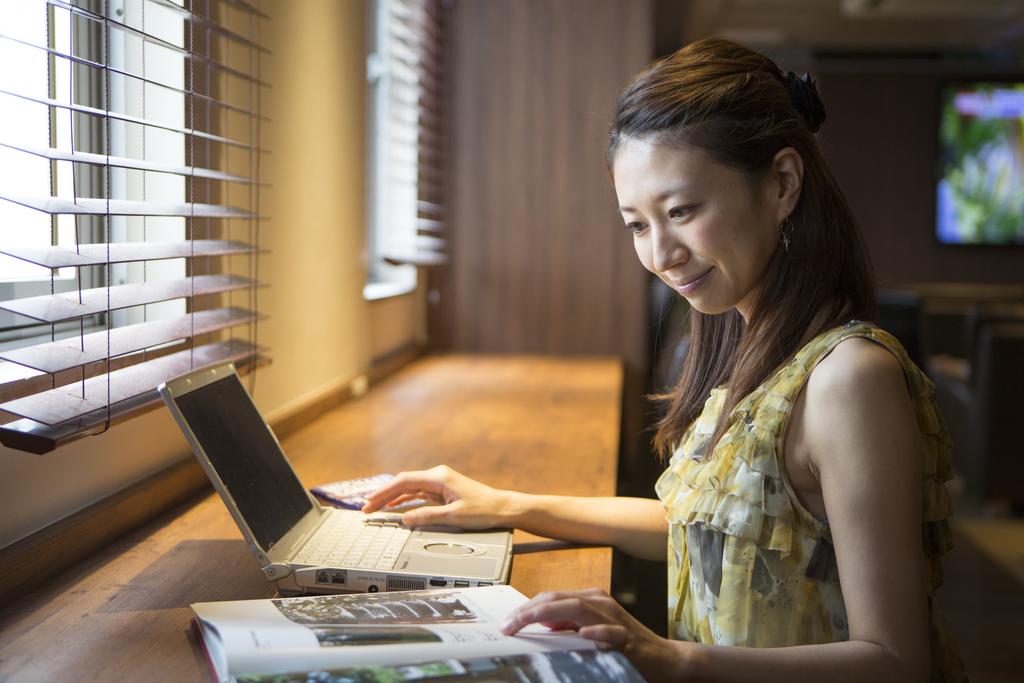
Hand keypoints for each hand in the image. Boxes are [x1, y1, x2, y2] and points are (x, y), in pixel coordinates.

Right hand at [361, 465, 512, 528]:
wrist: (503, 508)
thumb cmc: (484, 510)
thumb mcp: (454, 516)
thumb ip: (427, 516)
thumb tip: (405, 518)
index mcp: (439, 477)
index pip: (404, 481)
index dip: (384, 492)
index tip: (370, 501)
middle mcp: (438, 477)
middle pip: (404, 483)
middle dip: (383, 495)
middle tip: (366, 507)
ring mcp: (440, 484)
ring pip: (409, 489)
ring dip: (392, 498)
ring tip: (375, 508)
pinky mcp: (443, 492)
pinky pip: (418, 495)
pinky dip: (405, 500)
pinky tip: (395, 507)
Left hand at [500, 588, 692, 682]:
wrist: (665, 660)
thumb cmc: (626, 647)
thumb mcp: (590, 633)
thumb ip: (569, 626)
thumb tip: (542, 623)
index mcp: (589, 600)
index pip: (551, 598)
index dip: (526, 609)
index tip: (507, 623)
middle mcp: (600, 602)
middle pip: (557, 598)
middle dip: (528, 610)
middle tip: (507, 625)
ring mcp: (614, 618)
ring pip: (577, 606)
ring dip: (548, 613)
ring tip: (525, 623)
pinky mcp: (628, 637)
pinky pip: (609, 631)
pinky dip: (595, 631)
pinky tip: (582, 634)